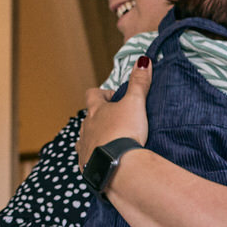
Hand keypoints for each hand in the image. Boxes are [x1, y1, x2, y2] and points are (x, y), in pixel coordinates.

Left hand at [76, 55, 150, 169]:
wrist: (118, 165)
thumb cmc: (125, 131)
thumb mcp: (135, 103)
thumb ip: (139, 82)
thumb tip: (143, 60)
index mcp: (95, 111)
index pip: (92, 94)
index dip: (103, 93)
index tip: (115, 97)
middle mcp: (85, 128)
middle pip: (87, 118)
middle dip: (99, 117)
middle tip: (117, 121)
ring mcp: (83, 148)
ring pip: (84, 139)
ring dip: (95, 138)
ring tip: (110, 142)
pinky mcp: (86, 166)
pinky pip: (87, 160)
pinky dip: (95, 158)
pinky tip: (106, 161)